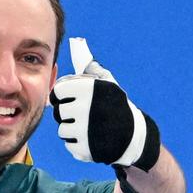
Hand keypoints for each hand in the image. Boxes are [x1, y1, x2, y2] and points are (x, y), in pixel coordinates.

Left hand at [51, 40, 160, 171]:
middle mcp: (86, 108)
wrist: (134, 136)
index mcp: (88, 89)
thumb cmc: (116, 105)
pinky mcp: (86, 149)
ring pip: (62, 130)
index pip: (57, 91)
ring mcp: (85, 130)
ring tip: (87, 128)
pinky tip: (91, 139)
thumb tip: (78, 44)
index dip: (62, 96)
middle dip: (67, 114)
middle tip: (82, 116)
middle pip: (58, 112)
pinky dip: (78, 144)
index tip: (69, 100)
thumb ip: (89, 67)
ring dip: (72, 130)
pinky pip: (69, 145)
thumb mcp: (107, 83)